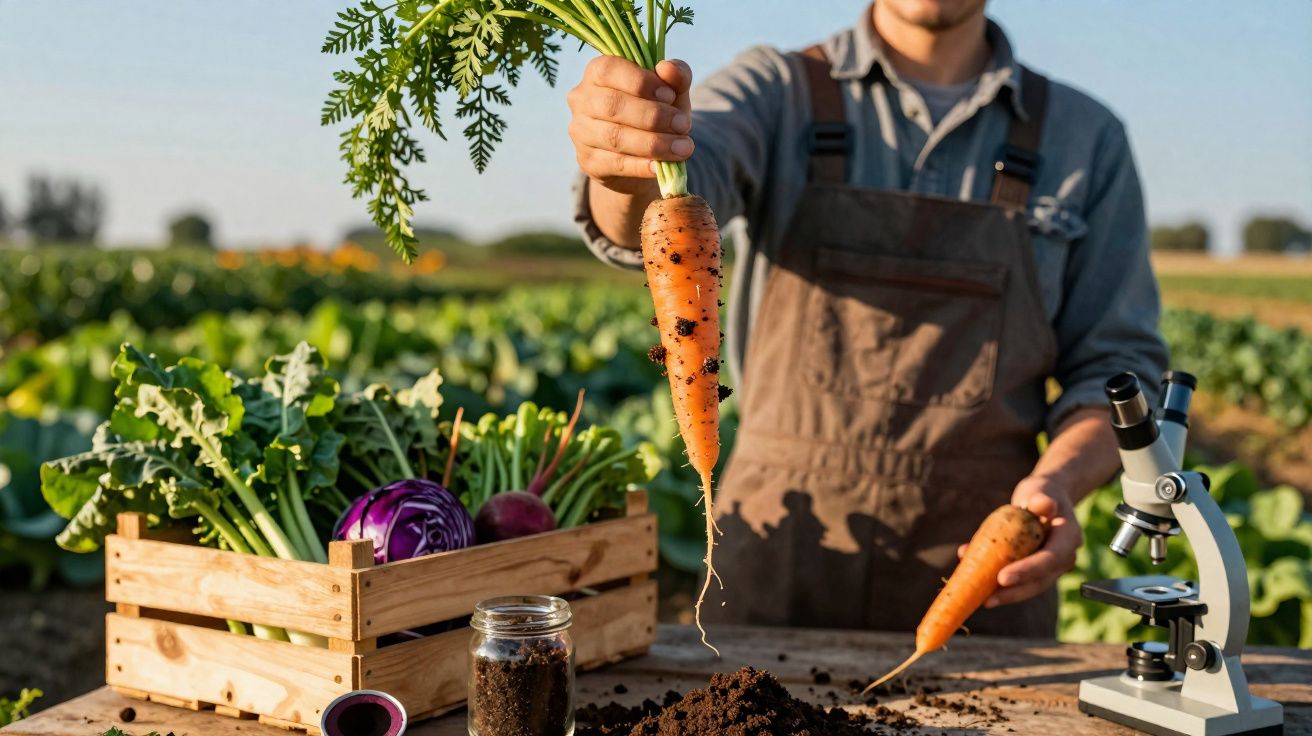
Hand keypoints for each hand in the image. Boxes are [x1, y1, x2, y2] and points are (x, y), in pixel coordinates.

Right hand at [567, 56, 692, 193]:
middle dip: (653, 116)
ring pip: (614, 137)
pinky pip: (615, 163)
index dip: (640, 82)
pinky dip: (640, 166)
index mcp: (596, 72)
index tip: (670, 95)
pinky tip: (660, 166)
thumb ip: (676, 75)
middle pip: (612, 105)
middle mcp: (582, 100)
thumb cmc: (655, 113)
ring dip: (653, 143)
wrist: (642, 156)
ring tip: (683, 148)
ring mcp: (581, 132)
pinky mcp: (588, 161)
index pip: (609, 70)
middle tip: (683, 125)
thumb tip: (668, 68)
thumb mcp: (671, 91)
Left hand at [957, 476, 1081, 607]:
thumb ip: (1041, 499)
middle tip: (987, 600)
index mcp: (1069, 537)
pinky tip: (974, 576)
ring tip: (980, 598)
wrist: (1045, 499)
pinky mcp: (1037, 571)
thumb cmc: (1041, 493)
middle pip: (1040, 581)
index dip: (1027, 570)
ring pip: (1030, 586)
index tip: (1002, 578)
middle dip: (1014, 592)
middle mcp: (1065, 557)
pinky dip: (998, 583)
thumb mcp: (1040, 490)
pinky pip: (1020, 580)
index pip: (1050, 558)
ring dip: (1005, 595)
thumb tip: (1044, 505)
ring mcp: (1052, 567)